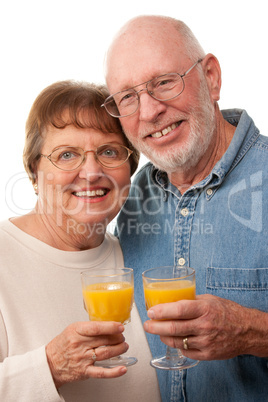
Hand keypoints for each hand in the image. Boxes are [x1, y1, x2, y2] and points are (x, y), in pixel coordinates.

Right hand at [46, 321, 127, 387]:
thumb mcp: (73, 329)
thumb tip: (108, 325)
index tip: (120, 327)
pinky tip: (122, 369)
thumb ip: (89, 327)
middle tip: (121, 336)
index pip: (97, 328)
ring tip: (124, 346)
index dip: (111, 327)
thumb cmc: (63, 344)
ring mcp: (82, 358)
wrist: (50, 363)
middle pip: (104, 340)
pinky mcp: (85, 371)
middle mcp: (80, 344)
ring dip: (119, 349)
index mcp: (77, 331)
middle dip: (117, 337)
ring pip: (106, 353)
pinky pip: (101, 372)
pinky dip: (114, 372)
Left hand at [144, 294, 267, 360]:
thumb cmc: (228, 312)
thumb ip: (191, 300)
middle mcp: (204, 326)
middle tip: (147, 325)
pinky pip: (186, 351)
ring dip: (163, 337)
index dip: (162, 311)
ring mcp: (206, 342)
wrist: (247, 330)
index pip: (179, 310)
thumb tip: (171, 300)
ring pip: (177, 341)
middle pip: (173, 328)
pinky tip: (175, 340)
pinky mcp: (208, 354)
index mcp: (204, 309)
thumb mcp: (210, 299)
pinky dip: (177, 346)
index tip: (151, 311)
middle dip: (155, 327)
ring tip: (158, 332)